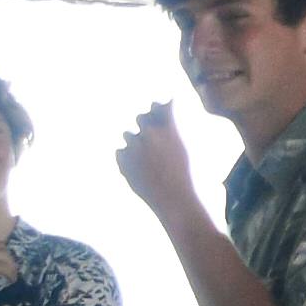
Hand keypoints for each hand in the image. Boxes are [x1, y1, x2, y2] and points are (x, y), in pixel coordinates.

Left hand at [117, 103, 196, 220]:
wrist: (173, 199)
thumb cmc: (184, 175)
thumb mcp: (184, 148)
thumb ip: (172, 129)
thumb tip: (168, 111)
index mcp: (167, 128)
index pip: (157, 105)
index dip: (156, 110)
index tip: (156, 115)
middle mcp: (150, 133)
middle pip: (140, 118)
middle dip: (143, 125)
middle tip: (150, 138)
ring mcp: (134, 145)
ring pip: (127, 135)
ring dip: (134, 142)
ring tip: (144, 158)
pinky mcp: (123, 158)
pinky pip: (120, 152)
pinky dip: (126, 158)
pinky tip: (138, 169)